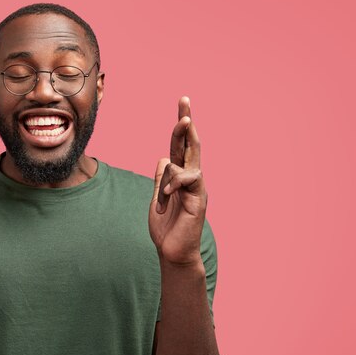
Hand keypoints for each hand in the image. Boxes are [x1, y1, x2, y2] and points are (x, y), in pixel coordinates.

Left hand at [149, 96, 206, 265]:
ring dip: (177, 159)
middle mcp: (192, 179)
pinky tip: (165, 197)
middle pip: (191, 146)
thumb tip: (162, 158)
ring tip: (171, 172)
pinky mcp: (198, 200)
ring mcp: (196, 189)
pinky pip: (188, 180)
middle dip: (186, 124)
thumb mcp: (158, 198)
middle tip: (184, 102)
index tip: (183, 105)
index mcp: (180, 177)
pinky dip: (173, 183)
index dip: (180, 127)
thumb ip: (161, 179)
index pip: (180, 147)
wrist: (172, 252)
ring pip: (188, 161)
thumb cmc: (166, 227)